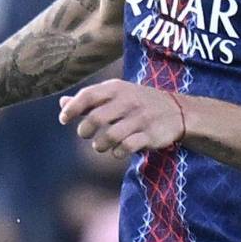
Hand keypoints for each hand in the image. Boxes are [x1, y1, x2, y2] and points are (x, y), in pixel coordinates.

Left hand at [59, 79, 185, 157]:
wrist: (178, 110)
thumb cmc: (138, 103)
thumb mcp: (116, 95)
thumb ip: (90, 100)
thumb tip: (62, 103)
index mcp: (117, 89)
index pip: (88, 95)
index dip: (72, 108)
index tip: (63, 120)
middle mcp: (128, 101)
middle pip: (96, 118)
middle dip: (85, 130)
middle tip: (85, 134)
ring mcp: (141, 119)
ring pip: (111, 135)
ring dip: (100, 145)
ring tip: (100, 146)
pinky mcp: (151, 135)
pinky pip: (128, 147)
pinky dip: (117, 152)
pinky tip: (116, 152)